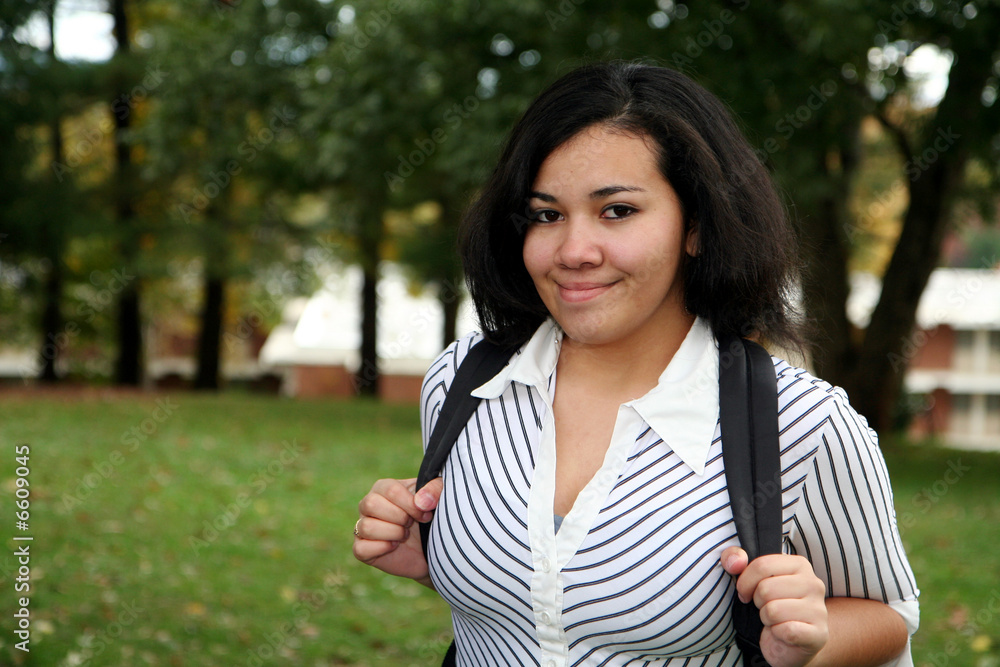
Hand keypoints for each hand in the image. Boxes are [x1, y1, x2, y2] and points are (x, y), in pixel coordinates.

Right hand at [353, 477, 443, 587]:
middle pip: (372, 504)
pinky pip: (361, 548)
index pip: (390, 490)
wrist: (432, 549)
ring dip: (393, 533)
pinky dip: (382, 548)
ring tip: (405, 535)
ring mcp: (362, 526)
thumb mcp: (440, 497)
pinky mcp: (362, 549)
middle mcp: (368, 504)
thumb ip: (435, 489)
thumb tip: (421, 501)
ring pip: (366, 526)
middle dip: (400, 517)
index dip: (411, 504)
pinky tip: (395, 546)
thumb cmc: (432, 517)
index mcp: (384, 487)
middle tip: (412, 524)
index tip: (426, 514)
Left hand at [721, 547, 828, 666]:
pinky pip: (786, 631)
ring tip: (775, 620)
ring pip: (773, 611)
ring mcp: (819, 609)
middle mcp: (814, 584)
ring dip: (767, 618)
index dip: (745, 582)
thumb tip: (734, 562)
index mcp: (800, 565)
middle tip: (766, 608)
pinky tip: (783, 633)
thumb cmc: (772, 606)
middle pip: (766, 589)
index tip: (746, 593)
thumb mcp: (751, 579)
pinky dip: (777, 634)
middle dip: (758, 602)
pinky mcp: (819, 634)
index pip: (762, 565)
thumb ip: (735, 559)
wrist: (793, 643)